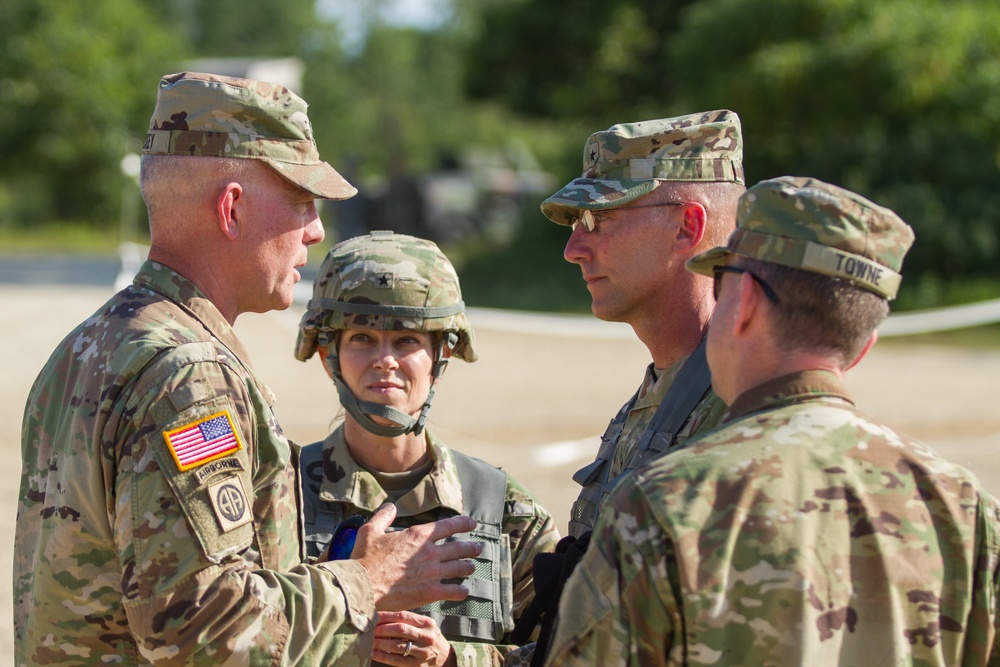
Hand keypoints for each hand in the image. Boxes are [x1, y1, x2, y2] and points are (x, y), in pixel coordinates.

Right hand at [352, 503, 480, 610]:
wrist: (363, 586)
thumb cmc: (365, 558)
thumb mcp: (370, 530)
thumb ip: (383, 516)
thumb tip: (390, 506)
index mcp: (418, 535)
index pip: (448, 526)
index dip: (463, 523)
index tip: (472, 523)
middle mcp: (430, 552)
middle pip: (460, 548)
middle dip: (472, 548)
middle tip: (478, 548)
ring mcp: (432, 572)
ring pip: (460, 568)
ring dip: (468, 567)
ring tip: (472, 567)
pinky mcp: (430, 592)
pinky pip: (454, 591)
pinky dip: (461, 591)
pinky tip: (464, 591)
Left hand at [373, 611, 455, 666]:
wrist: (445, 658)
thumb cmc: (430, 638)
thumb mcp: (425, 626)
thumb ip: (409, 621)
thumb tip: (382, 617)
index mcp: (427, 623)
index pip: (403, 615)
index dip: (386, 616)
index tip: (373, 616)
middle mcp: (426, 636)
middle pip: (399, 629)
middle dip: (381, 629)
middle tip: (368, 629)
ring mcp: (422, 652)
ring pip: (396, 645)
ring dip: (379, 642)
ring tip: (367, 640)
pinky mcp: (417, 665)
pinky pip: (396, 660)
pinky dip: (382, 656)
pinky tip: (372, 653)